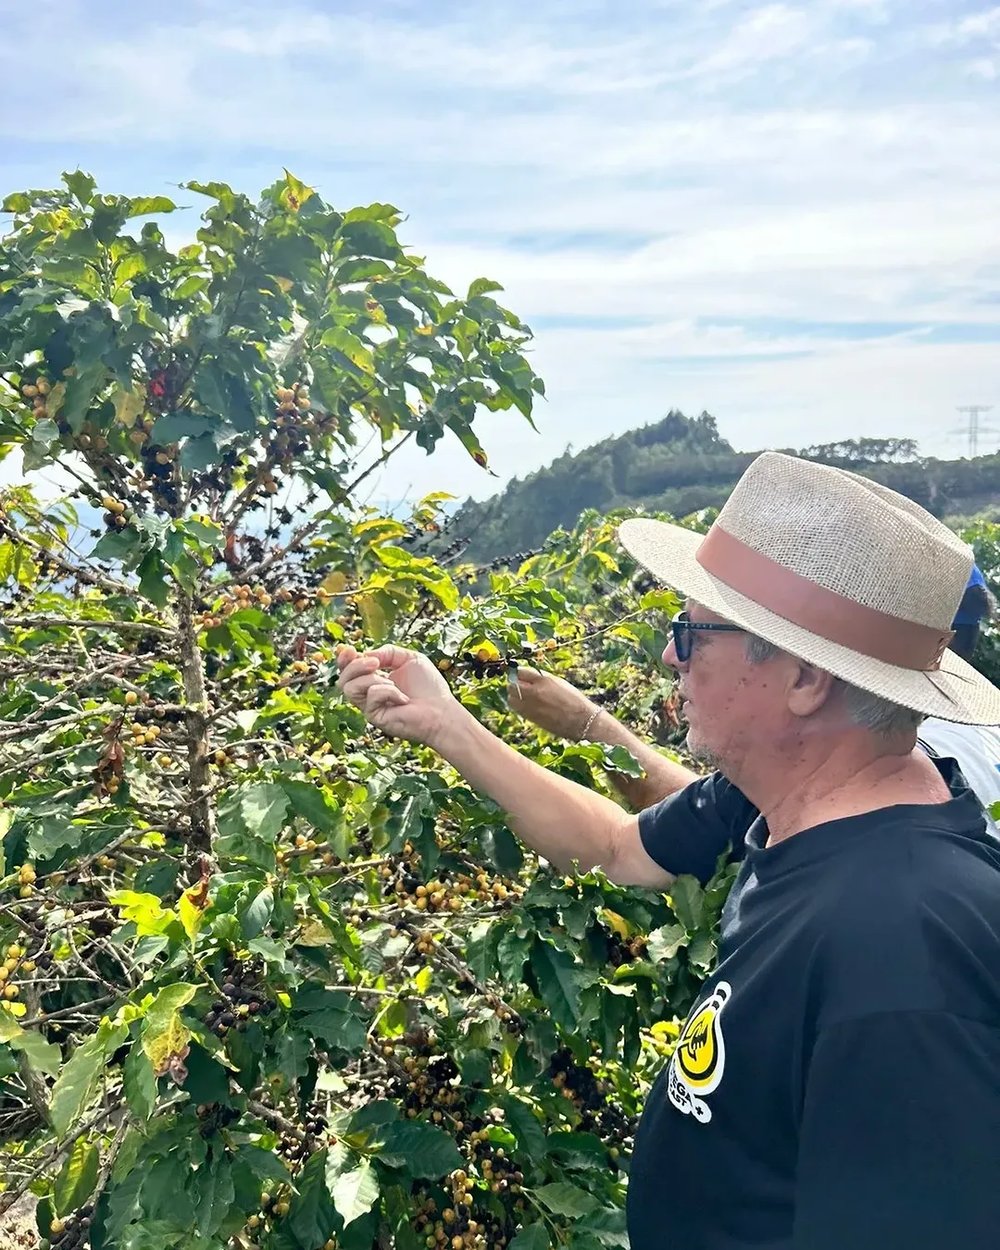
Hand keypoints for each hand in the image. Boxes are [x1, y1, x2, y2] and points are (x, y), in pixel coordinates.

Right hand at [336, 644, 462, 745]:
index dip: (344, 659)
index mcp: (375, 680)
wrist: (441, 710)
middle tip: (375, 663)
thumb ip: (388, 652)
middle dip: (355, 666)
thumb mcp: (409, 659)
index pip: (349, 671)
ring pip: (350, 688)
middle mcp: (369, 694)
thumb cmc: (429, 687)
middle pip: (343, 680)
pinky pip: (371, 696)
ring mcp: (370, 707)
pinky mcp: (374, 717)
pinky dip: (388, 692)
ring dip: (371, 679)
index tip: (350, 649)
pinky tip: (403, 698)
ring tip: (392, 681)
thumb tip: (366, 655)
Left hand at [507, 667, 597, 739]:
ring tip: (522, 697)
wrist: (581, 720)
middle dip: (514, 684)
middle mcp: (534, 692)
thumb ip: (542, 679)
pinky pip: (517, 709)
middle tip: (520, 686)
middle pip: (512, 685)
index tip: (521, 675)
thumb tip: (527, 677)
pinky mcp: (531, 718)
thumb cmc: (573, 700)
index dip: (520, 673)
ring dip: (514, 696)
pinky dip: (518, 706)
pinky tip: (526, 706)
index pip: (520, 672)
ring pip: (511, 699)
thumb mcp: (559, 682)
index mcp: (543, 680)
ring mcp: (531, 706)